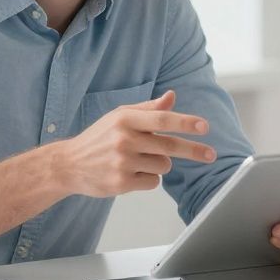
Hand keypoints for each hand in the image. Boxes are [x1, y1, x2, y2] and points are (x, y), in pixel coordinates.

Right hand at [52, 90, 215, 197]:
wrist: (69, 164)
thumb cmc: (99, 138)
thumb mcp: (120, 117)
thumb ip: (148, 109)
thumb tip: (172, 97)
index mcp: (125, 119)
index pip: (162, 119)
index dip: (186, 123)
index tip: (204, 127)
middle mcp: (124, 139)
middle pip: (169, 146)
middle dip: (194, 151)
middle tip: (211, 155)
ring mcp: (122, 162)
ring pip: (163, 165)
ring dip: (159, 164)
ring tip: (138, 160)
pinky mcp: (121, 183)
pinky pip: (153, 182)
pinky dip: (148, 179)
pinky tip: (131, 173)